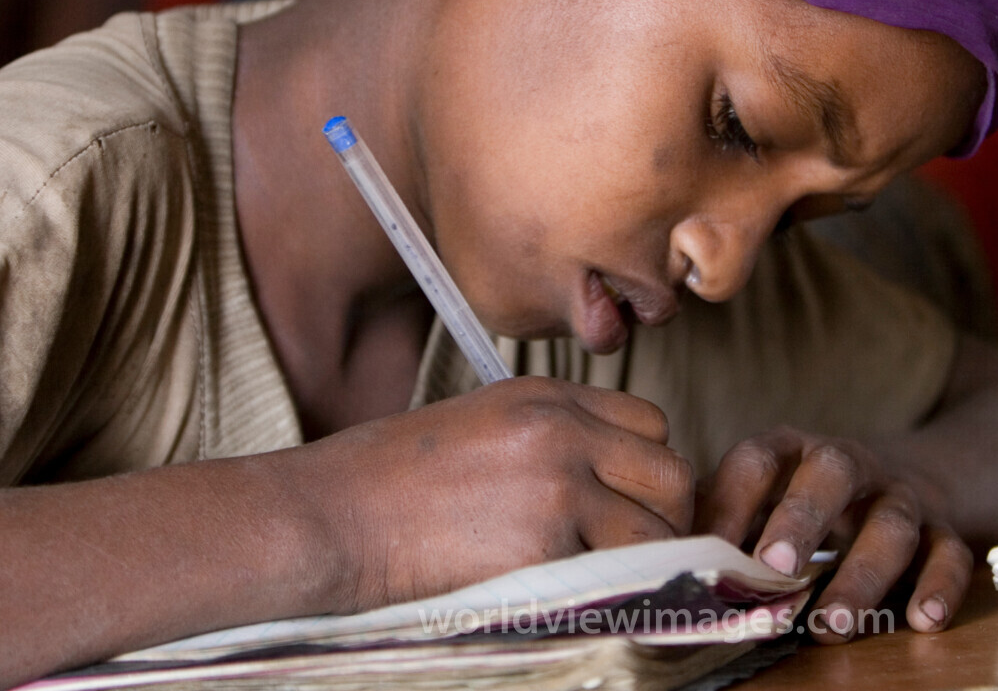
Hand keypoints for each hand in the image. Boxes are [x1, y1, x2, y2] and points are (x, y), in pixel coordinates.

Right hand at [293, 377, 693, 611]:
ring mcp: (555, 487)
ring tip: (597, 580)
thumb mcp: (479, 427)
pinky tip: (566, 600)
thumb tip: (611, 483)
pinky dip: (606, 597)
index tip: (620, 504)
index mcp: (544, 397)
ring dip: (643, 563)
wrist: (327, 518)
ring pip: (660, 530)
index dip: (643, 470)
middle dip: (661, 518)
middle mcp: (560, 431)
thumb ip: (551, 440)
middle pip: (670, 473)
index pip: (651, 423)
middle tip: (623, 552)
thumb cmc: (387, 483)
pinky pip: (619, 579)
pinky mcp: (542, 549)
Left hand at [696, 427, 971, 641]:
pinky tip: (922, 621)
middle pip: (830, 473)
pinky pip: (950, 553)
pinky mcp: (942, 529)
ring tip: (831, 623)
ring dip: (862, 575)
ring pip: (889, 524)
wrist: (905, 473)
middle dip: (800, 519)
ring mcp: (899, 494)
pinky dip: (941, 587)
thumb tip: (650, 558)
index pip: (757, 459)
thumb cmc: (805, 496)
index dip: (731, 501)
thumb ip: (716, 518)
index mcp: (792, 449)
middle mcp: (848, 463)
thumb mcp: (762, 494)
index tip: (708, 552)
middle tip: (773, 568)